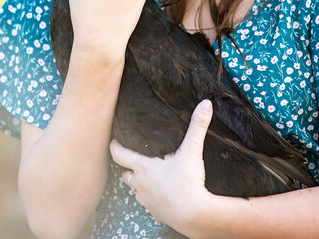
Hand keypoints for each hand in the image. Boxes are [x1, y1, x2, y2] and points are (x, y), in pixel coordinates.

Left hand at [110, 100, 213, 234]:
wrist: (195, 215)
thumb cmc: (188, 183)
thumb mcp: (192, 151)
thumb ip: (197, 126)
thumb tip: (205, 104)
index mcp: (144, 168)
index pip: (120, 155)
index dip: (115, 147)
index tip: (113, 141)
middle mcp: (141, 185)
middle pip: (126, 175)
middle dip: (128, 167)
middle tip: (133, 159)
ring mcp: (147, 201)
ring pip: (136, 191)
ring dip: (140, 184)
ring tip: (150, 176)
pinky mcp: (157, 214)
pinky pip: (149, 205)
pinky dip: (152, 198)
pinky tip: (163, 194)